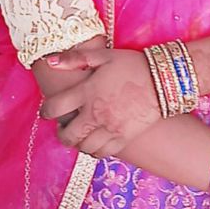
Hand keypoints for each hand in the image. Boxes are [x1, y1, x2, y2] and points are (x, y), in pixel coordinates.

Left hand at [39, 45, 161, 157]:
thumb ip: (75, 58)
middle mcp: (95, 113)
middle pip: (68, 135)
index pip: (54, 108)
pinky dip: (95, 151)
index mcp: (86, 92)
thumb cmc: (132, 65)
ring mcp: (110, 128)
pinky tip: (96, 144)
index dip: (46, 111)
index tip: (47, 111)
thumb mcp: (104, 55)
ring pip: (84, 147)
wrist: (164, 80)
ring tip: (80, 137)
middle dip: (62, 134)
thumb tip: (50, 61)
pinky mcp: (124, 137)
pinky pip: (103, 153)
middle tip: (63, 129)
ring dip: (78, 144)